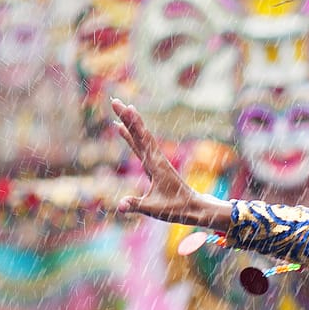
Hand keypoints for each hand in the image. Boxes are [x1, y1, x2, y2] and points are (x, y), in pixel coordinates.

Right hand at [112, 99, 225, 229]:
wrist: (193, 208)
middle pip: (139, 133)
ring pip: (140, 137)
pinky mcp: (154, 165)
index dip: (133, 124)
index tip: (125, 108)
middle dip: (127, 117)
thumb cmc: (175, 209)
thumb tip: (119, 206)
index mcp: (155, 165)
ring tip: (119, 109)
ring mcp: (155, 160)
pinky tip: (122, 130)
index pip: (142, 140)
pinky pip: (140, 146)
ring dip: (129, 123)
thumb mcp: (154, 209)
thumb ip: (135, 205)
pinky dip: (131, 136)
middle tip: (115, 101)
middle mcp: (156, 158)